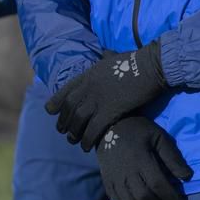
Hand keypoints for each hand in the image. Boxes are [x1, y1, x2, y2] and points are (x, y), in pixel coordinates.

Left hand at [46, 43, 168, 150]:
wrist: (149, 66)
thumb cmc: (135, 61)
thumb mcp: (113, 56)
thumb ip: (106, 57)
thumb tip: (106, 53)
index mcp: (89, 74)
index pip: (66, 89)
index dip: (56, 101)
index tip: (50, 111)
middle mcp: (89, 86)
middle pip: (69, 106)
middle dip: (63, 120)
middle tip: (62, 131)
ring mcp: (98, 98)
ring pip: (78, 119)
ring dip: (73, 132)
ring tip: (73, 140)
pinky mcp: (110, 110)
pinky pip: (93, 128)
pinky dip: (87, 139)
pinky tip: (86, 146)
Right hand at [96, 116, 192, 199]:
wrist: (109, 125)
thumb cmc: (138, 130)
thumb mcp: (158, 136)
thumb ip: (172, 157)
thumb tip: (187, 177)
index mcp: (141, 159)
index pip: (158, 185)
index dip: (172, 199)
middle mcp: (126, 171)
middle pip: (144, 198)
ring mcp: (115, 178)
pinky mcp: (107, 182)